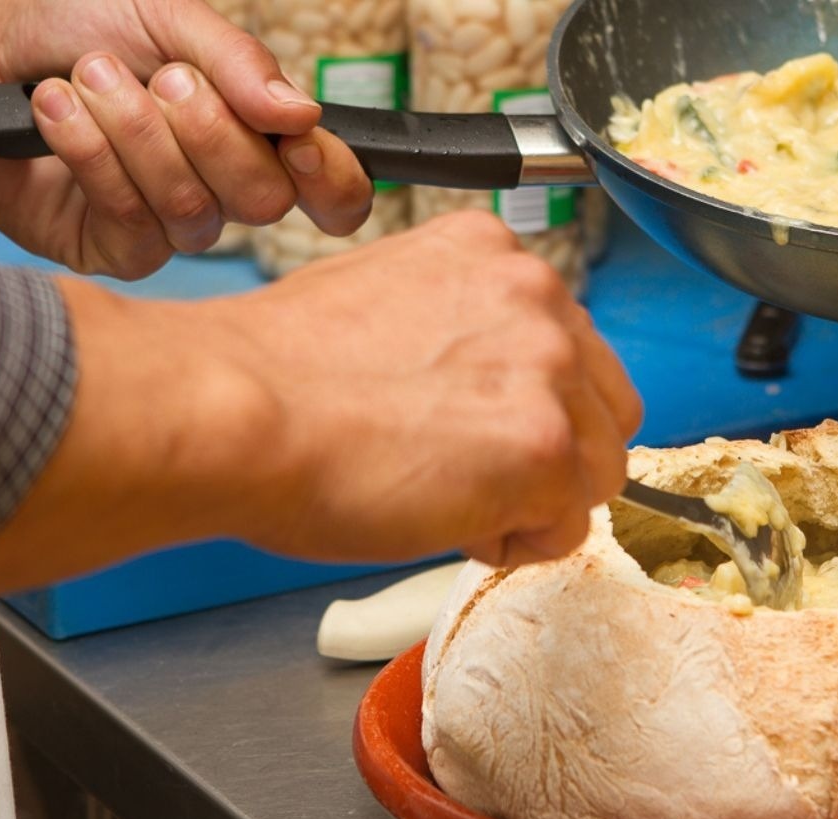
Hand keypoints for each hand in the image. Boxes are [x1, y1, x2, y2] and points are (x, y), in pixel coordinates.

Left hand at [0, 0, 370, 278]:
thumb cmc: (81, 27)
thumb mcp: (170, 16)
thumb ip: (241, 62)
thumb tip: (303, 113)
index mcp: (260, 140)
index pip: (334, 193)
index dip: (334, 180)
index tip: (301, 144)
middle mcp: (226, 192)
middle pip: (266, 200)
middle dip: (211, 131)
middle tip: (164, 79)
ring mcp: (173, 227)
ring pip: (195, 210)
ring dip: (136, 131)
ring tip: (89, 77)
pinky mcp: (116, 249)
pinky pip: (132, 220)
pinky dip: (91, 154)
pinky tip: (56, 112)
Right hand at [224, 211, 643, 565]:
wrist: (235, 411)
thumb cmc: (276, 375)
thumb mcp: (384, 306)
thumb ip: (460, 331)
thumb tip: (484, 388)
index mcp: (496, 256)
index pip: (569, 349)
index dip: (529, 407)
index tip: (481, 432)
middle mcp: (537, 297)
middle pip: (603, 408)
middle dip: (552, 454)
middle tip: (471, 475)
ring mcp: (549, 370)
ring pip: (595, 471)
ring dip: (533, 501)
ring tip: (445, 497)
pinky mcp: (543, 447)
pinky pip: (567, 528)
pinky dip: (512, 543)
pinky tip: (444, 519)